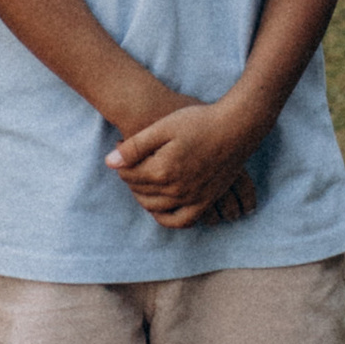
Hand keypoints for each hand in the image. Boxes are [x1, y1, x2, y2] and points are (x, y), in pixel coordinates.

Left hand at [106, 95, 262, 230]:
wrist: (236, 127)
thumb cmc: (199, 121)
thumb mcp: (163, 127)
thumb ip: (135, 146)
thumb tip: (109, 162)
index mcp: (162, 170)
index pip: (128, 175)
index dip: (121, 162)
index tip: (122, 148)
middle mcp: (176, 190)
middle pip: (140, 191)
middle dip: (130, 177)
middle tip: (131, 163)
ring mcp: (192, 199)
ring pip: (156, 208)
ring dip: (143, 196)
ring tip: (143, 181)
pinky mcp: (205, 202)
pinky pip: (181, 221)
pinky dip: (166, 218)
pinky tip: (161, 206)